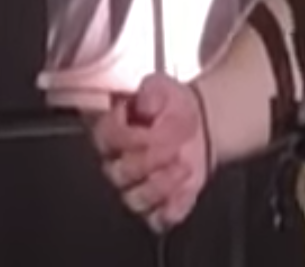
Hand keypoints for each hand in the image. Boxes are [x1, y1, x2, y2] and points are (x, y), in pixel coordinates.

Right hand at [89, 74, 213, 231]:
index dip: (129, 136)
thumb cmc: (172, 106)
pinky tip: (185, 188)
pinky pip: (158, 218)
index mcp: (111, 133)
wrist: (198, 122)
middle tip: (174, 145)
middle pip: (120, 173)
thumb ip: (149, 91)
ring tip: (183, 166)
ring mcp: (135, 187)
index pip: (106, 139)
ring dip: (162, 185)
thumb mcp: (160, 87)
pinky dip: (173, 206)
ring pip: (135, 199)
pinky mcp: (157, 205)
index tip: (151, 128)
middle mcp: (118, 163)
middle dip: (151, 159)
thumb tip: (144, 101)